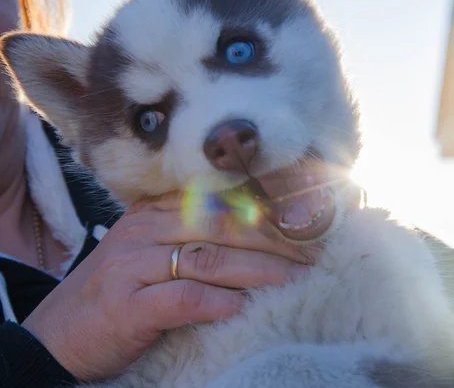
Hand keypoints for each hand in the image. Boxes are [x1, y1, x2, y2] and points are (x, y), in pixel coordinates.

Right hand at [21, 192, 311, 382]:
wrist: (59, 335)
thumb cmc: (118, 293)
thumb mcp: (153, 252)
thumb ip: (195, 238)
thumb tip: (260, 238)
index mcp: (155, 211)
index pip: (220, 201)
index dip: (266, 211)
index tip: (305, 223)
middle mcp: (145, 229)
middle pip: (222, 225)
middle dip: (274, 240)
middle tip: (311, 254)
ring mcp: (133, 264)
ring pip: (209, 257)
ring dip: (258, 269)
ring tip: (295, 278)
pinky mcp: (126, 304)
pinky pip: (182, 297)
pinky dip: (217, 302)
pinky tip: (243, 307)